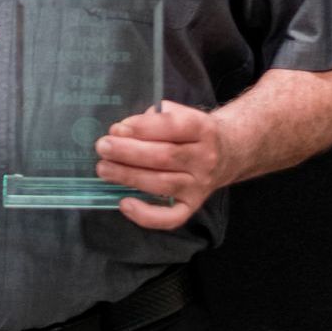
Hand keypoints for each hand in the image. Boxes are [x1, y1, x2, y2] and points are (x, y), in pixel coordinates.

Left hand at [94, 104, 232, 230]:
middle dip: (129, 152)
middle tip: (103, 147)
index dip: (143, 128)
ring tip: (104, 169)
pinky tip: (125, 204)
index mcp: (202, 128)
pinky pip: (172, 217)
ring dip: (129, 177)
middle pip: (165, 157)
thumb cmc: (191, 131)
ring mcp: (200, 185)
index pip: (173, 126)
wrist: (228, 152)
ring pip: (163, 184)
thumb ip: (153, 118)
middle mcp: (205, 158)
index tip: (118, 128)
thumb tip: (121, 131)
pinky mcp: (193, 205)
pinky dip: (147, 215)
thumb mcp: (179, 113)